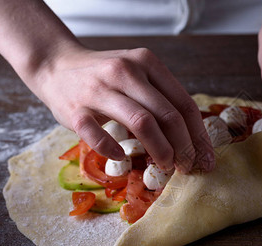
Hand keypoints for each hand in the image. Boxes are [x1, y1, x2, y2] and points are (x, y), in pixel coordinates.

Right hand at [28, 46, 214, 172]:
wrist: (55, 65)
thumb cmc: (104, 76)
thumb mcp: (137, 74)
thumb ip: (161, 97)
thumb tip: (192, 137)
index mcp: (147, 63)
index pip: (183, 103)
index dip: (199, 134)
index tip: (206, 157)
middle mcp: (126, 71)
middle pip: (168, 115)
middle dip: (185, 147)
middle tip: (188, 167)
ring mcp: (99, 90)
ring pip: (142, 123)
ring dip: (161, 150)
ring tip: (167, 166)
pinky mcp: (75, 110)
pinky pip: (98, 135)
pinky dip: (113, 150)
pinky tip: (122, 157)